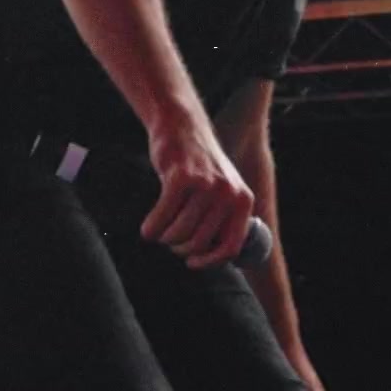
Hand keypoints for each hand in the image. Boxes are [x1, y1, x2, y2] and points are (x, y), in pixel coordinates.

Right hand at [141, 118, 255, 269]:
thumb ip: (223, 219)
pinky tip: (147, 228)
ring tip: (159, 231)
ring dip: (164, 238)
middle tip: (170, 240)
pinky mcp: (181, 178)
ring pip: (180, 232)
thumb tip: (211, 258)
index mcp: (243, 200)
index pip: (231, 246)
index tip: (192, 263)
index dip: (210, 262)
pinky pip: (162, 217)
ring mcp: (206, 185)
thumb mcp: (223, 190)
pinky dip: (152, 228)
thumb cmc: (198, 166)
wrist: (182, 126)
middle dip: (180, 248)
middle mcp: (229, 193)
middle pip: (200, 243)